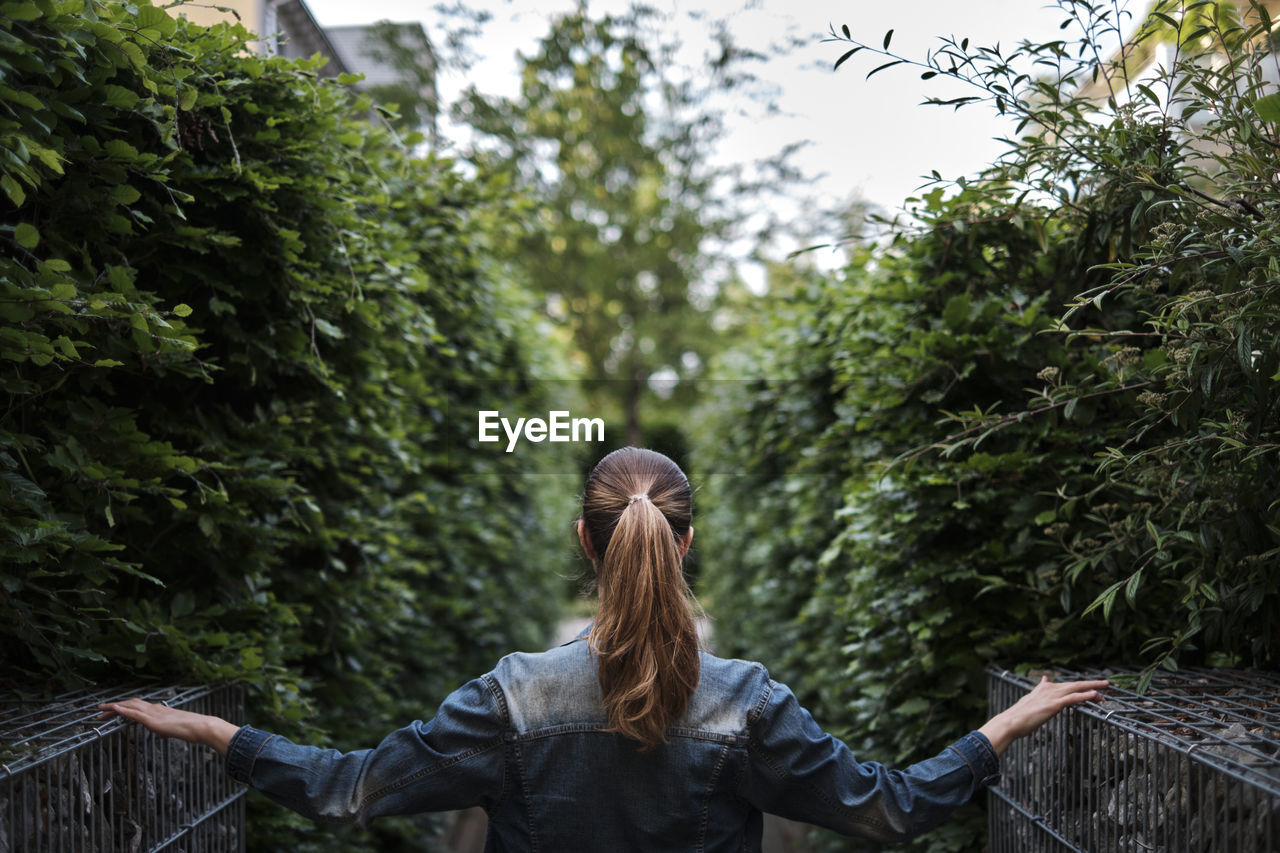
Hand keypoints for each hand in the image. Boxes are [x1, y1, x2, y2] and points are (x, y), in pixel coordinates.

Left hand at [97, 698, 239, 755]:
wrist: (199, 727)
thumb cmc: (190, 729)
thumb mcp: (173, 730)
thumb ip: (165, 730)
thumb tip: (161, 733)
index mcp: (159, 710)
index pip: (137, 706)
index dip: (123, 707)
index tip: (112, 711)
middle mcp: (155, 708)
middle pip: (130, 704)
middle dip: (113, 707)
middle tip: (100, 711)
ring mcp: (154, 713)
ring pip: (130, 706)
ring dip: (114, 707)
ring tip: (101, 710)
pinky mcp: (153, 720)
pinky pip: (135, 713)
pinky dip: (123, 710)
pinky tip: (114, 709)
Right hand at [978, 675, 1107, 755]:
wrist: (1011, 722)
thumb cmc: (1019, 716)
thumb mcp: (1030, 701)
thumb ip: (1038, 691)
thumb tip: (1043, 679)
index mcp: (1044, 689)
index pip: (1066, 685)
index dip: (1080, 686)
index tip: (1091, 687)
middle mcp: (1049, 689)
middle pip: (1075, 684)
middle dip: (1091, 683)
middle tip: (1106, 683)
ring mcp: (1052, 696)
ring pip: (1076, 688)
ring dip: (1093, 687)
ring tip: (1106, 687)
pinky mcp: (1054, 705)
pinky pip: (1073, 698)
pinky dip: (1085, 695)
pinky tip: (1095, 694)